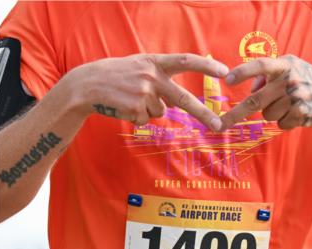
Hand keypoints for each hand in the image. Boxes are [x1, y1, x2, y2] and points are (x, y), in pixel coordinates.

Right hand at [68, 53, 226, 130]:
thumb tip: (172, 104)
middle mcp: (152, 77)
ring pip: (158, 112)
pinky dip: (135, 117)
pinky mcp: (134, 109)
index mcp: (154, 62)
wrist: (86, 85)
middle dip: (202, 113)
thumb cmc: (113, 76)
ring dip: (146, 111)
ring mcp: (144, 94)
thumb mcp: (137, 67)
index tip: (225, 72)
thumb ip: (158, 77)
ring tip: (128, 100)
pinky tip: (122, 107)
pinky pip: (144, 120)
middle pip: (183, 98)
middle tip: (217, 125)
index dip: (206, 67)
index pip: (186, 61)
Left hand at [220, 55, 311, 129]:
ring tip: (289, 105)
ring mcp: (296, 98)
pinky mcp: (301, 114)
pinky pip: (279, 123)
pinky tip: (298, 113)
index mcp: (286, 64)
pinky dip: (285, 121)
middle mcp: (290, 79)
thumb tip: (250, 89)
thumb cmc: (309, 81)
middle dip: (233, 115)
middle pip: (254, 101)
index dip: (243, 72)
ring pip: (266, 114)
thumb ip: (269, 75)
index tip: (227, 80)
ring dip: (272, 113)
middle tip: (218, 125)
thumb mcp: (293, 67)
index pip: (261, 65)